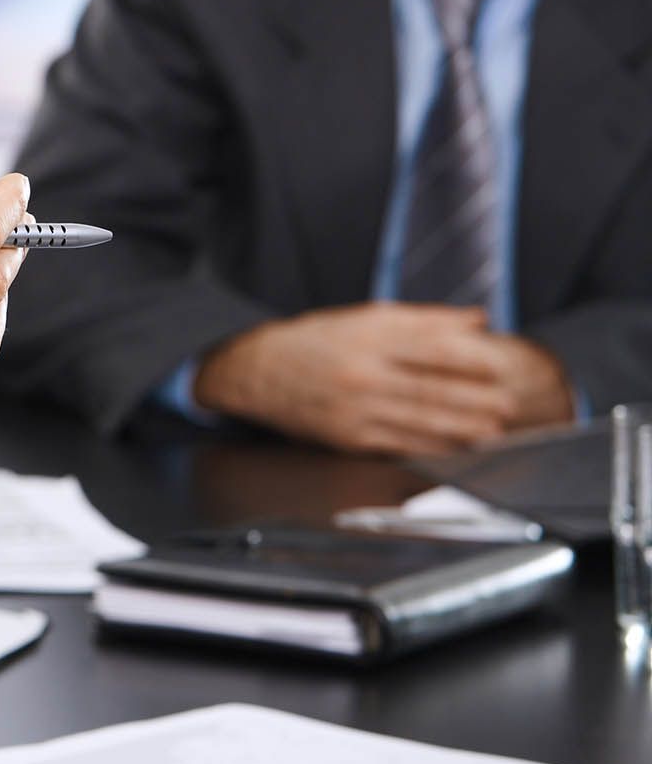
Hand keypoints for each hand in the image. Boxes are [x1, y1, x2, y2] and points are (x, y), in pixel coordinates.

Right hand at [192, 303, 573, 454]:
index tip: (500, 364)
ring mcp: (355, 407)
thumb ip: (423, 318)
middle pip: (431, 387)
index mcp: (368, 336)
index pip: (431, 347)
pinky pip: (399, 444)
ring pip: (419, 420)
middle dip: (475, 399)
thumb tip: (477, 320)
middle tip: (508, 403)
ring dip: (462, 427)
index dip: (470, 358)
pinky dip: (433, 446)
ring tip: (493, 429)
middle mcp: (362, 371)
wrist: (256, 371)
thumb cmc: (314, 340)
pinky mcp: (348, 437)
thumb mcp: (364, 317)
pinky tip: (456, 447)